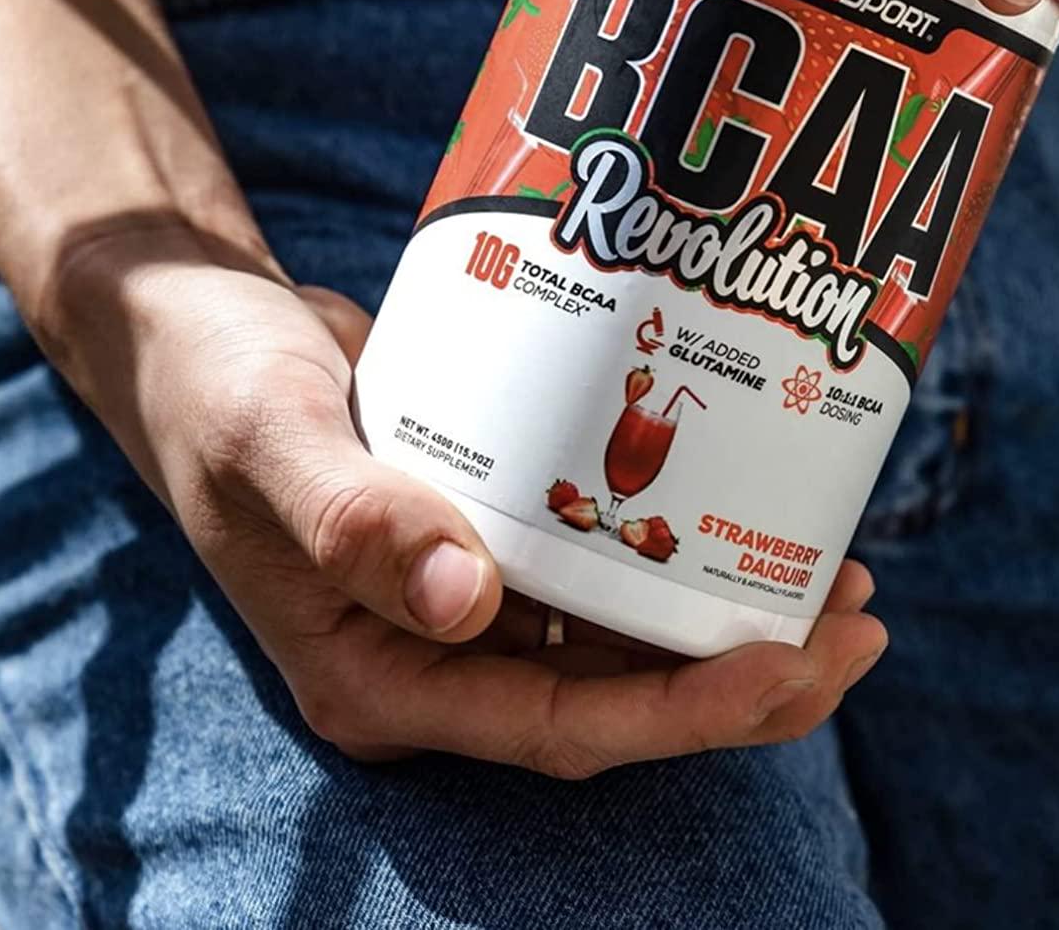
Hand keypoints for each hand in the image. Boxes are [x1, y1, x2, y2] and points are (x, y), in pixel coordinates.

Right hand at [47, 220, 886, 777]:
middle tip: (857, 624)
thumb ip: (354, 521)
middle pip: (619, 698)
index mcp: (381, 679)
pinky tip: (747, 513)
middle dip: (746, 679)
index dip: (681, 712)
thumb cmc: (217, 391)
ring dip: (732, 619)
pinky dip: (679, 551)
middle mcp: (437, 654)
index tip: (787, 664)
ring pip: (626, 639)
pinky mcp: (494, 533)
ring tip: (842, 576)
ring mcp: (469, 597)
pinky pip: (603, 563)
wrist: (201, 334)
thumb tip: (465, 601)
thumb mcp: (269, 443)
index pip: (559, 726)